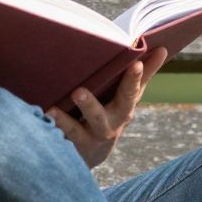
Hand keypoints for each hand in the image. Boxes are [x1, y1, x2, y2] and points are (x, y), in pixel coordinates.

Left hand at [47, 47, 168, 169]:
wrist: (93, 153)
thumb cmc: (112, 112)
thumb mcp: (128, 96)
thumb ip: (143, 74)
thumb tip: (162, 48)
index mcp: (124, 108)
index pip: (131, 92)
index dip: (134, 79)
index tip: (135, 63)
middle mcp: (108, 126)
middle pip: (100, 116)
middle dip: (91, 105)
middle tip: (78, 92)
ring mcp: (88, 139)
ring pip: (76, 132)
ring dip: (64, 122)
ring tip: (51, 111)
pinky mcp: (70, 148)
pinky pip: (58, 141)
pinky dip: (48, 132)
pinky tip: (38, 120)